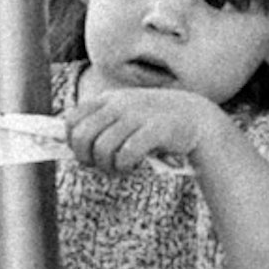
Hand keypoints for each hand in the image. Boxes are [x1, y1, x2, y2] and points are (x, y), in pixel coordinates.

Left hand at [60, 82, 226, 173]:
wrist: (196, 118)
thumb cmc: (155, 122)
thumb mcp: (126, 113)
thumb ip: (102, 122)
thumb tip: (73, 144)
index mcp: (108, 99)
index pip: (72, 120)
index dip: (72, 141)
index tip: (84, 153)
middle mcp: (118, 105)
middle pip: (82, 137)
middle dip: (85, 158)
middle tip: (99, 165)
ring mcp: (136, 116)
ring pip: (102, 149)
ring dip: (106, 166)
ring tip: (118, 169)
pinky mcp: (154, 130)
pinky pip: (126, 154)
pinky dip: (124, 166)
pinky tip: (132, 166)